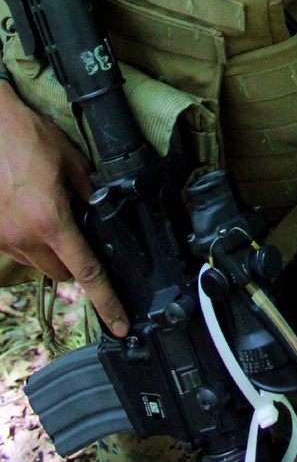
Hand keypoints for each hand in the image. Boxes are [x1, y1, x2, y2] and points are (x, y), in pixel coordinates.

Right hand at [0, 81, 128, 334]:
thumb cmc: (28, 138)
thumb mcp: (71, 162)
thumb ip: (88, 193)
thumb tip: (100, 214)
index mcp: (51, 222)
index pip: (86, 272)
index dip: (106, 301)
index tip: (119, 323)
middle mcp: (24, 238)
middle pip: (61, 273)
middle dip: (76, 262)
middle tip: (81, 232)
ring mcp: (3, 239)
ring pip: (38, 262)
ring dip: (51, 248)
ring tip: (49, 209)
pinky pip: (18, 248)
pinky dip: (30, 238)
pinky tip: (30, 209)